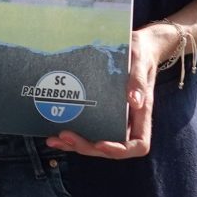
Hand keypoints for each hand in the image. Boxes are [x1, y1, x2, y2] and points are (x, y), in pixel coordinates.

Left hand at [48, 20, 186, 159]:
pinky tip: (54, 132)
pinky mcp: (100, 113)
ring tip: (55, 139)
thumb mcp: (140, 60)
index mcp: (142, 114)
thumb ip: (138, 80)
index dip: (119, 149)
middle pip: (111, 147)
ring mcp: (113, 119)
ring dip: (75, 145)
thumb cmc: (140, 53)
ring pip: (96, 142)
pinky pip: (88, 130)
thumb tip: (135, 101)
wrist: (136, 47)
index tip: (101, 143)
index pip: (138, 144)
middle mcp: (128, 121)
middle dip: (87, 147)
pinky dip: (72, 134)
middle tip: (66, 136)